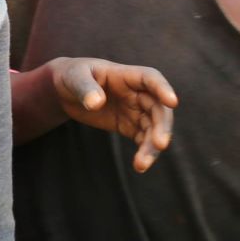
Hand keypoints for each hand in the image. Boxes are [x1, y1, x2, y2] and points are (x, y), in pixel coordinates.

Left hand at [48, 58, 177, 170]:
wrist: (66, 90)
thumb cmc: (72, 76)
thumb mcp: (74, 77)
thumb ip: (85, 88)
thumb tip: (96, 103)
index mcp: (126, 75)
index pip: (151, 78)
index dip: (163, 89)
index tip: (173, 102)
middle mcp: (136, 93)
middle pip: (158, 108)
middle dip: (162, 126)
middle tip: (159, 145)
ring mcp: (135, 110)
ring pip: (153, 127)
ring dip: (153, 146)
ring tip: (142, 164)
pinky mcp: (129, 125)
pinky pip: (143, 139)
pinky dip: (144, 151)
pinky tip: (139, 165)